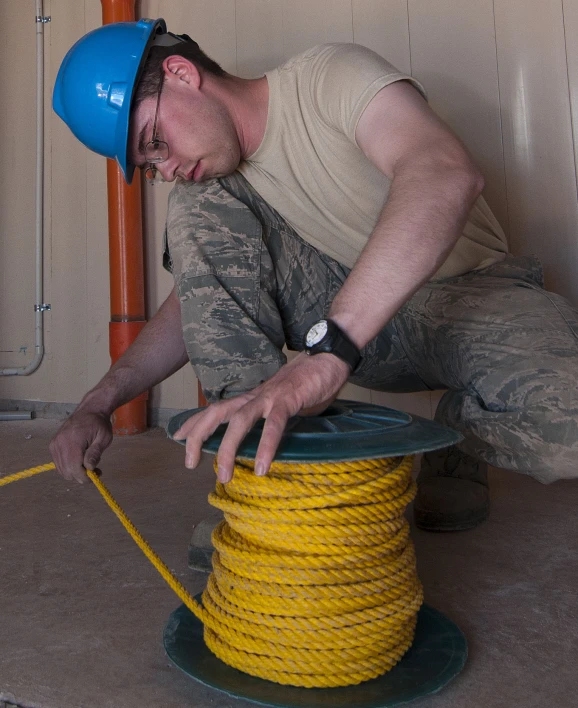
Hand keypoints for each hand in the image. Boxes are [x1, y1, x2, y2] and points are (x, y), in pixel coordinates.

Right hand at [49, 409, 112, 483]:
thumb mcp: (103, 437)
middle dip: (81, 475)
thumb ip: (95, 453)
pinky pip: (59, 463)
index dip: (85, 477)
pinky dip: (69, 466)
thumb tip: (89, 468)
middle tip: (95, 470)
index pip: (74, 468)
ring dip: (75, 472)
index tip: (96, 475)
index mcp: (73, 440)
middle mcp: (60, 443)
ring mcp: (54, 444)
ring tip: (89, 464)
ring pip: (62, 470)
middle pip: (66, 471)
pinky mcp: (53, 445)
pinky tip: (80, 460)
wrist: (90, 410)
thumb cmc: (99, 424)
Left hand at [173, 352, 349, 482]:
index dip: (196, 421)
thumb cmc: (309, 382)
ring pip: (240, 421)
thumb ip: (271, 419)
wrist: (330, 357)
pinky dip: (266, 447)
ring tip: (224, 476)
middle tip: (189, 463)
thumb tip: (267, 442)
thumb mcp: (283, 404)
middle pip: (217, 413)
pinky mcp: (288, 400)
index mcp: (252, 397)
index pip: (217, 408)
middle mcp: (255, 396)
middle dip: (199, 436)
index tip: (178, 437)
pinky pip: (273, 425)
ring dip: (229, 449)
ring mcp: (270, 397)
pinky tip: (262, 467)